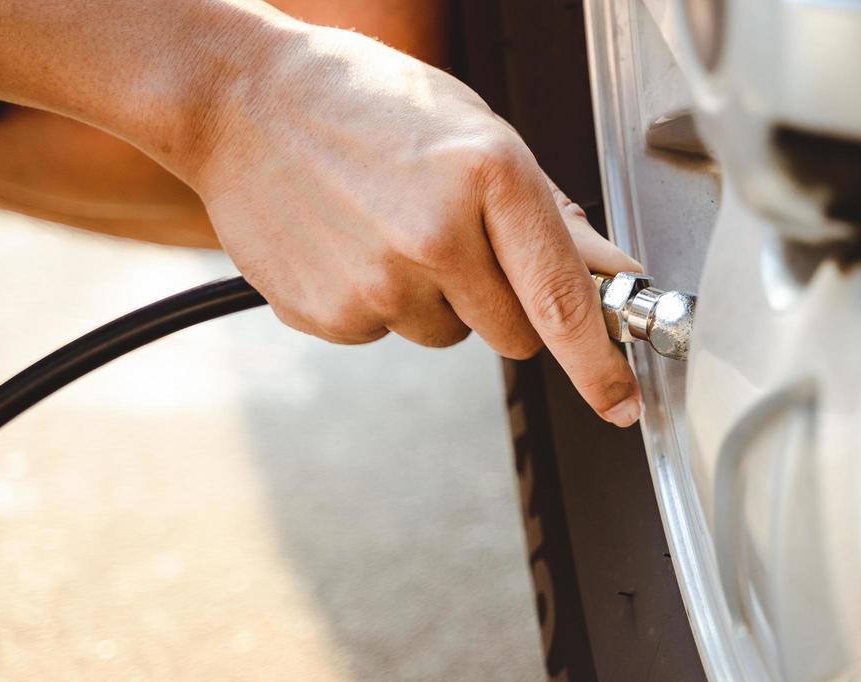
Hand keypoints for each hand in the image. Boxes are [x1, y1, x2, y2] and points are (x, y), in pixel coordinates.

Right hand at [177, 23, 642, 425]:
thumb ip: (551, 215)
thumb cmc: (363, 102)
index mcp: (490, 176)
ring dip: (437, 300)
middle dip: (505, 304)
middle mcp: (437, 236)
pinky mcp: (332, 316)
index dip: (600, 365)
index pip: (564, 301)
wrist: (238, 100)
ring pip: (451, 336)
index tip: (622, 403)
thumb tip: (612, 274)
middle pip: (516, 336)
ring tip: (390, 228)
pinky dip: (380, 301)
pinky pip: (388, 334)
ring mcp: (380, 284)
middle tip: (460, 242)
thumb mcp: (476, 132)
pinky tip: (350, 243)